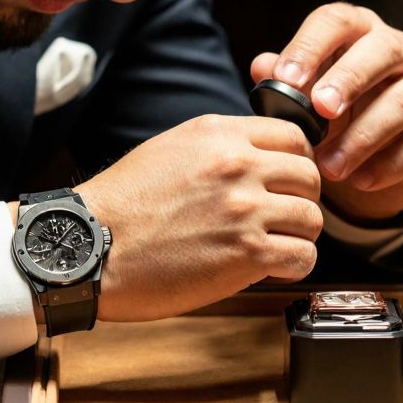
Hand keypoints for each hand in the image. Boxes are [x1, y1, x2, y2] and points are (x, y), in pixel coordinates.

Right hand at [75, 114, 323, 321]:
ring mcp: (245, 209)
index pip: (294, 136)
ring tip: (274, 246)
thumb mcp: (170, 149)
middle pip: (309, 176)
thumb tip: (258, 155)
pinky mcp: (247, 253)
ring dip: (298, 235)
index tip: (286, 182)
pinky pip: (304, 256)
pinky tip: (271, 268)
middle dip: (301, 199)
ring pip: (313, 218)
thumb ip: (218, 146)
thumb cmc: (122, 206)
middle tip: (282, 218)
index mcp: (218, 134)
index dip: (296, 162)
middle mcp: (237, 164)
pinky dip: (295, 265)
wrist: (90, 247)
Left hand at [251, 3, 402, 220]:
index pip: (337, 21)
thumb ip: (283, 83)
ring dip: (365, 136)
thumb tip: (262, 67)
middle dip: (349, 80)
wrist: (374, 162)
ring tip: (330, 167)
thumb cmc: (333, 118)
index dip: (311, 46)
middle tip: (320, 111)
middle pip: (382, 50)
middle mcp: (401, 49)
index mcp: (359, 31)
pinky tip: (362, 180)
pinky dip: (391, 164)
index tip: (286, 79)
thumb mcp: (304, 100)